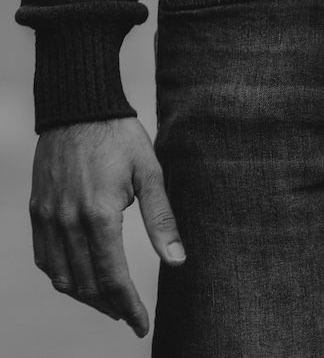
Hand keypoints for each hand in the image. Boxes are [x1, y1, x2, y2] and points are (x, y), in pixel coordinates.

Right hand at [30, 117, 183, 335]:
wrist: (79, 107)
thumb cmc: (120, 136)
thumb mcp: (150, 171)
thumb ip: (161, 219)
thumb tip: (177, 261)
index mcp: (100, 214)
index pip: (112, 278)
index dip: (129, 307)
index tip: (142, 325)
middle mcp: (68, 221)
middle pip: (86, 284)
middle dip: (110, 305)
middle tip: (129, 313)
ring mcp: (48, 217)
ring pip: (62, 277)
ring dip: (85, 296)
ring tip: (109, 301)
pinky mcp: (37, 210)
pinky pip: (45, 258)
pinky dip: (61, 276)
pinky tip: (78, 278)